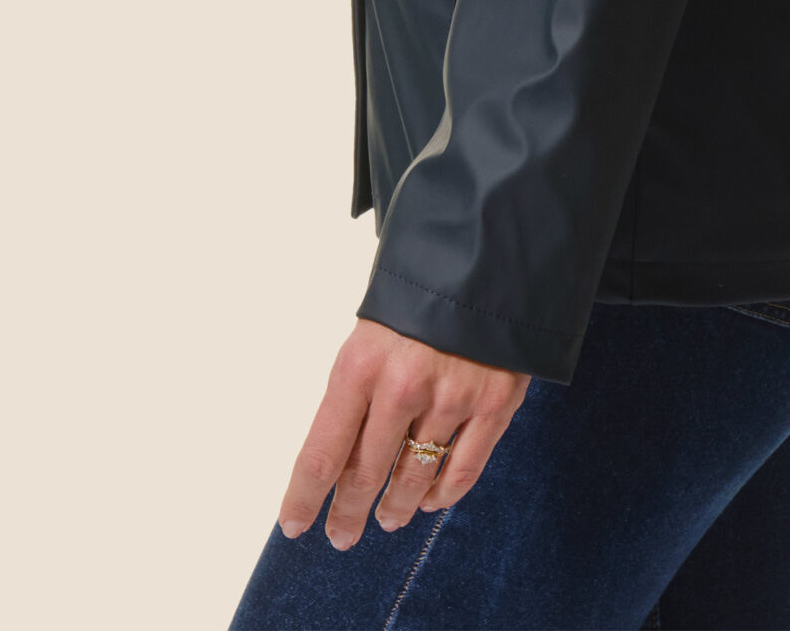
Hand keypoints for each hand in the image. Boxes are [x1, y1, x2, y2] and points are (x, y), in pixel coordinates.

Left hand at [278, 318, 530, 549]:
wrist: (487, 253)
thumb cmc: (416, 295)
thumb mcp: (369, 333)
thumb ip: (356, 391)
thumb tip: (340, 456)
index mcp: (360, 365)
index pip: (322, 453)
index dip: (304, 497)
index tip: (293, 523)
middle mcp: (403, 387)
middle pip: (365, 474)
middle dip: (347, 512)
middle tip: (341, 535)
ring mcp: (452, 398)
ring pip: (414, 478)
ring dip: (395, 507)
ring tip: (386, 518)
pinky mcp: (495, 403)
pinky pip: (463, 468)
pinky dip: (443, 493)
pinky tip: (429, 500)